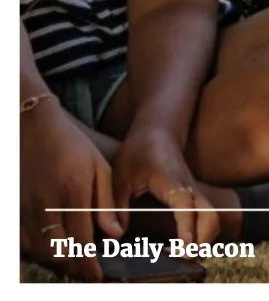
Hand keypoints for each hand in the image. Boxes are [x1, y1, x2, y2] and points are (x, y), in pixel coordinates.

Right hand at [21, 99, 120, 279]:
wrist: (33, 128)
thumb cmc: (72, 145)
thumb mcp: (98, 166)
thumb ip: (106, 202)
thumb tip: (116, 234)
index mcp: (73, 192)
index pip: (82, 241)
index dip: (90, 264)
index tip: (99, 277)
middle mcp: (47, 204)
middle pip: (59, 252)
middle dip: (74, 268)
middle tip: (88, 273)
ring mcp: (27, 209)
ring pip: (41, 251)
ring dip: (57, 262)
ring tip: (74, 264)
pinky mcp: (15, 210)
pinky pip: (26, 242)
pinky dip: (39, 252)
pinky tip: (52, 250)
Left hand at [112, 124, 218, 246]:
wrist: (158, 130)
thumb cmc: (138, 152)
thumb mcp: (120, 177)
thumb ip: (117, 207)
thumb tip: (118, 236)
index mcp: (171, 181)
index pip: (185, 205)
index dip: (186, 227)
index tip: (184, 247)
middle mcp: (189, 187)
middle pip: (210, 214)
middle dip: (203, 240)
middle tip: (182, 259)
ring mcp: (194, 191)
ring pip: (212, 217)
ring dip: (203, 239)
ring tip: (179, 255)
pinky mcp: (193, 196)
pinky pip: (205, 216)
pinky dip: (200, 233)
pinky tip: (179, 244)